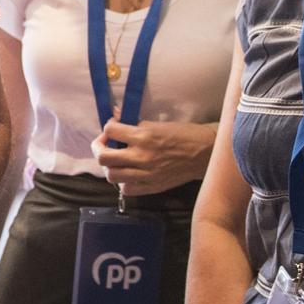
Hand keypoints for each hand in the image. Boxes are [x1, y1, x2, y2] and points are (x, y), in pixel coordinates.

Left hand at [93, 120, 211, 195]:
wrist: (205, 153)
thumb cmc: (184, 135)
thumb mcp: (158, 124)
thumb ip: (134, 122)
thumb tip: (115, 113)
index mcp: (143, 137)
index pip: (110, 130)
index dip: (108, 127)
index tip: (113, 128)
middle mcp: (141, 157)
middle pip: (103, 157)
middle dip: (99, 148)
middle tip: (105, 144)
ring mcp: (146, 175)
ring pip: (111, 176)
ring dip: (110, 167)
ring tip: (116, 161)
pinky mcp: (152, 187)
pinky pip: (126, 189)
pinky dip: (123, 182)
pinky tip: (129, 174)